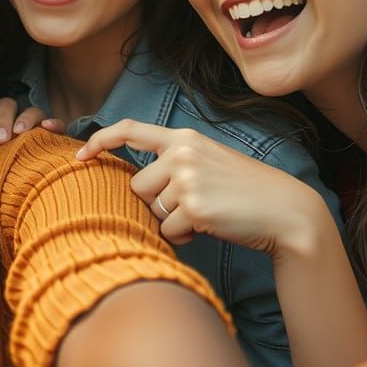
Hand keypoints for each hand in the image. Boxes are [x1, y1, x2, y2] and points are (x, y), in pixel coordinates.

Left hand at [0, 97, 63, 142]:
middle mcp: (9, 120)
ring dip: (25, 119)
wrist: (24, 195)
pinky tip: (48, 127)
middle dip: (2, 119)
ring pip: (31, 111)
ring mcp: (32, 125)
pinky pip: (56, 123)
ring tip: (20, 132)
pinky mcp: (52, 134)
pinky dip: (53, 123)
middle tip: (0, 139)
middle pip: (5, 106)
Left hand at [76, 119, 326, 257]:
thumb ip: (173, 163)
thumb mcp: (207, 162)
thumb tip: (134, 184)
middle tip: (192, 206)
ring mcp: (187, 178)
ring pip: (152, 209)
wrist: (285, 211)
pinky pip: (168, 230)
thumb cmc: (242, 192)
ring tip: (205, 214)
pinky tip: (210, 227)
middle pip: (137, 185)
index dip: (101, 140)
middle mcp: (182, 153)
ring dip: (172, 221)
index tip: (81, 154)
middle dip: (157, 203)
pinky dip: (184, 236)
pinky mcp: (194, 206)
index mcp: (184, 138)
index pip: (130, 130)